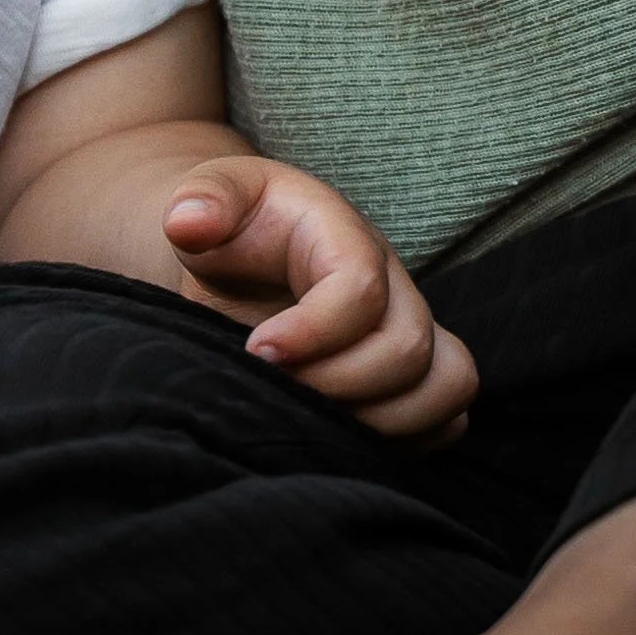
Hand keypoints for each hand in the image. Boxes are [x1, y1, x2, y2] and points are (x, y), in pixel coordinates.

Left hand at [163, 155, 475, 441]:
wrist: (247, 256)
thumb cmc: (231, 229)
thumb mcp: (209, 198)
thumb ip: (199, 200)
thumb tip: (187, 222)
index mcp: (342, 233)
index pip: (361, 287)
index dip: (314, 332)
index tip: (258, 351)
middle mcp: (392, 280)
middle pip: (408, 347)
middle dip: (339, 385)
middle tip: (277, 387)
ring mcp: (411, 326)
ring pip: (447, 384)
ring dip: (383, 419)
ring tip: (314, 417)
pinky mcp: (416, 371)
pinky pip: (448, 414)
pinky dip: (408, 436)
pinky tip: (343, 430)